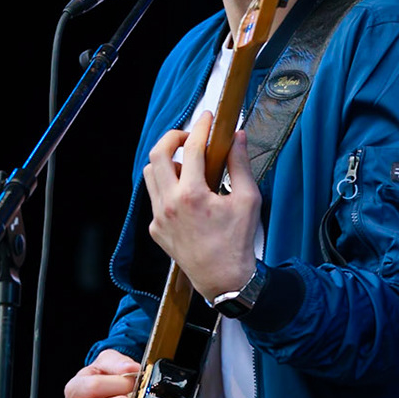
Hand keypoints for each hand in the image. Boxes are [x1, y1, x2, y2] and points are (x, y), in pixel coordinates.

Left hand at [144, 113, 259, 299]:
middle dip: (172, 137)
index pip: (191, 148)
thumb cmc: (238, 241)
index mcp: (192, 195)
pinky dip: (167, 186)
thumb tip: (238, 138)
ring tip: (188, 164)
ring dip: (166, 162)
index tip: (208, 117)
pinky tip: (187, 192)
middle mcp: (169, 204)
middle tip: (190, 136)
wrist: (224, 280)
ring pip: (150, 174)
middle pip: (157, 154)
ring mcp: (159, 218)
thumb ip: (240, 165)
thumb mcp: (248, 200)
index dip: (201, 127)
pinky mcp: (156, 229)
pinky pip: (155, 197)